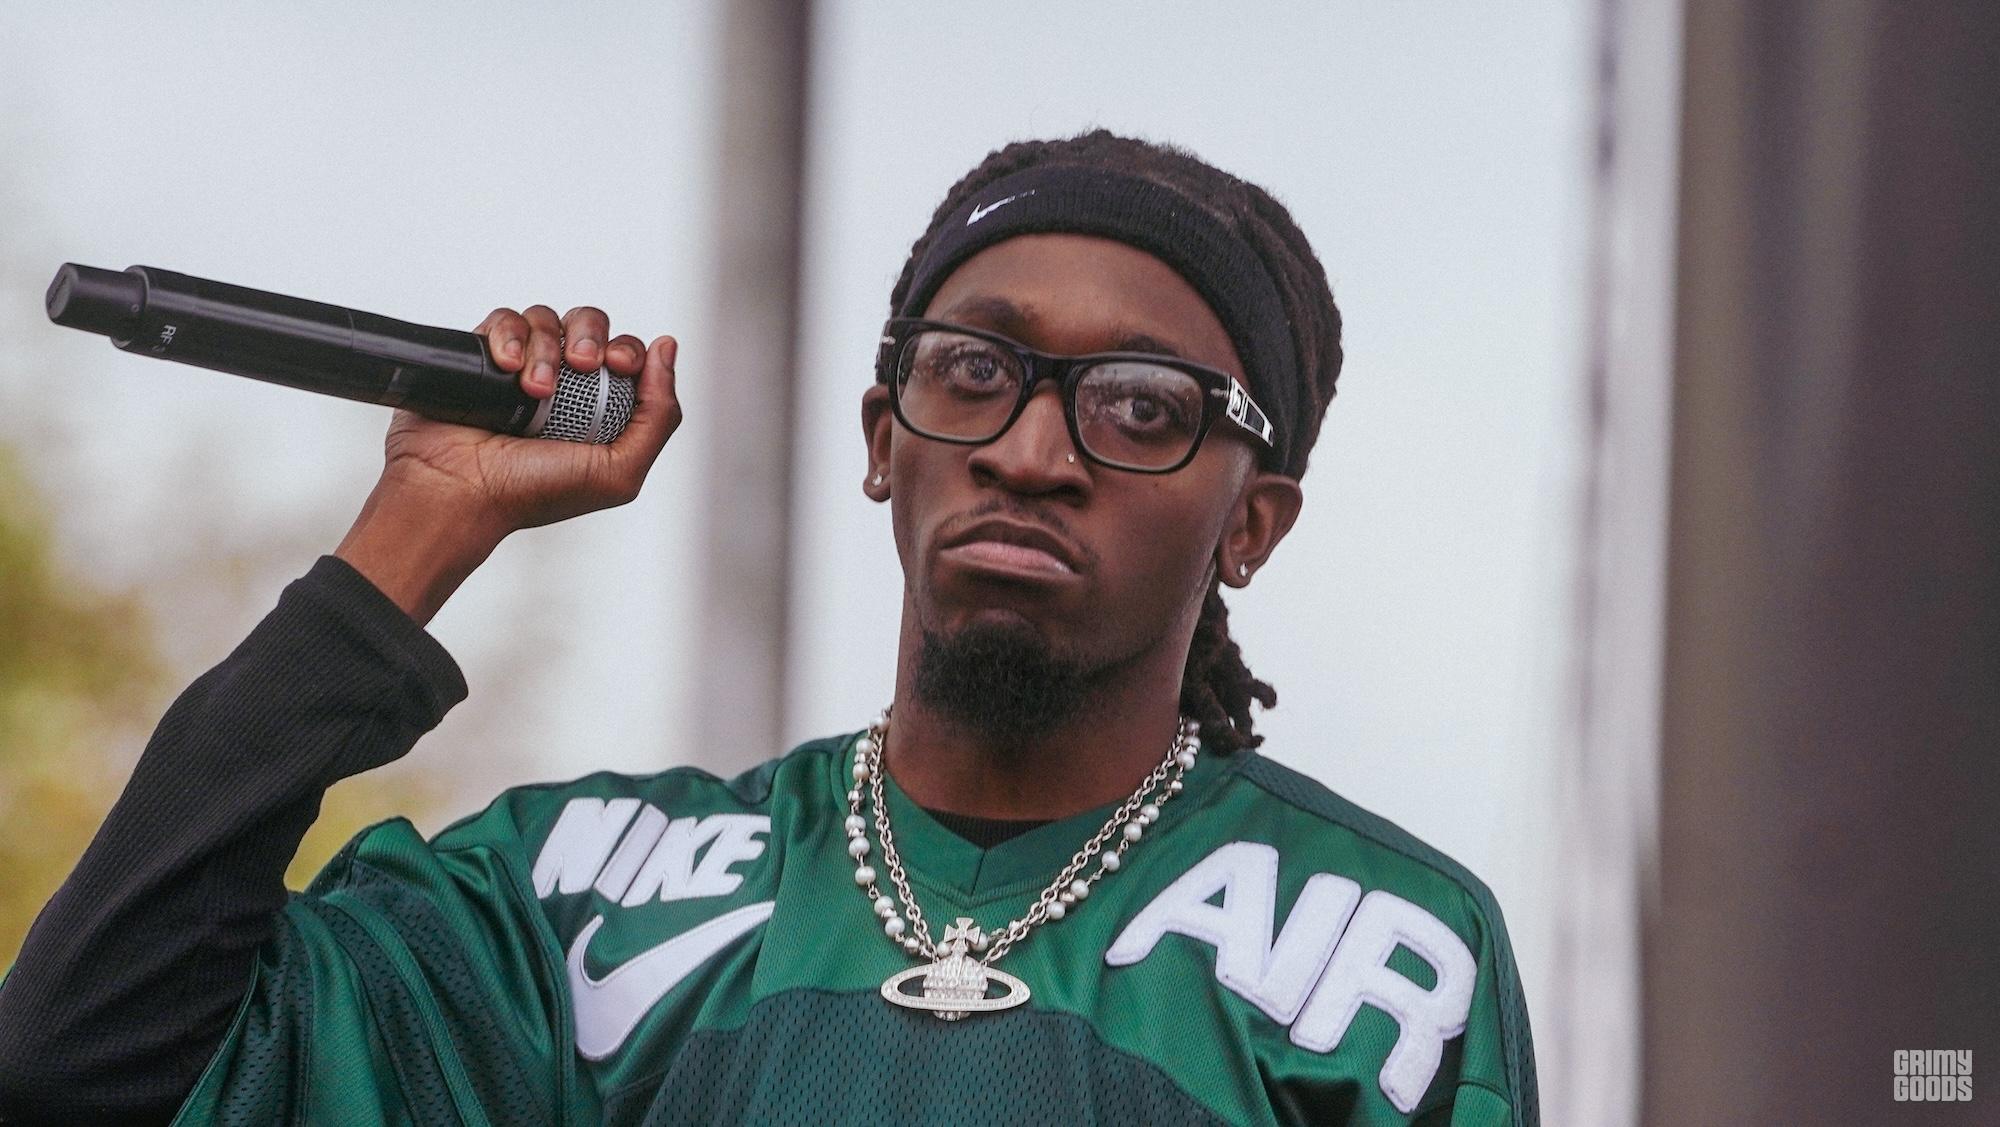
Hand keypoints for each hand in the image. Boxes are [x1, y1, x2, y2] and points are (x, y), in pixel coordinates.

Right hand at [335, 304, 681, 623]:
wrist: (460, 493)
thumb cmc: (534, 493)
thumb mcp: (620, 471)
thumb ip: (658, 416)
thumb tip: (667, 348)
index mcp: (598, 407)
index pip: (625, 354)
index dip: (627, 350)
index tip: (618, 365)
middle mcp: (562, 384)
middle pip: (588, 323)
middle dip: (590, 335)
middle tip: (581, 365)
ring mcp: (520, 367)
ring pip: (546, 318)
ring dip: (546, 348)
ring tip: (534, 388)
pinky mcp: (482, 355)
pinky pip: (504, 319)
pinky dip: (508, 336)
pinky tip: (505, 367)